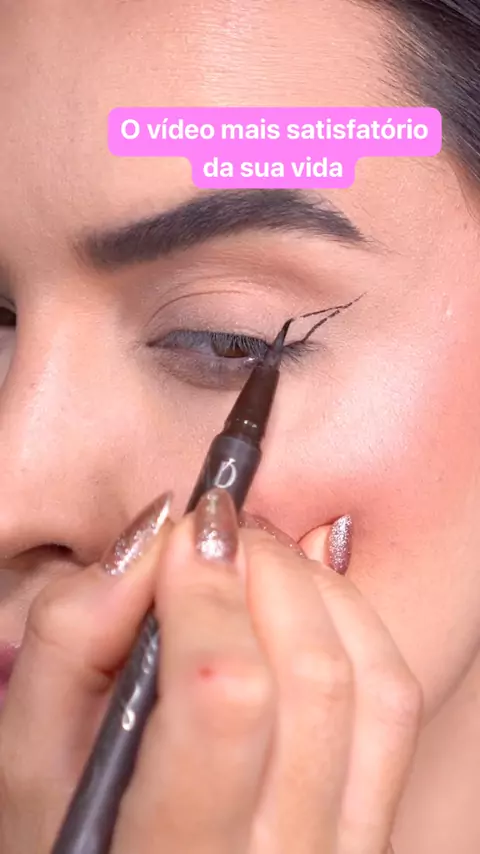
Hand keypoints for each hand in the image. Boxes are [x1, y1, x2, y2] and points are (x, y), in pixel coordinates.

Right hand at [0, 487, 420, 852]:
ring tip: (258, 559)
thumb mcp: (31, 756)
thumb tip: (156, 535)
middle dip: (269, 571)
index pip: (228, 694)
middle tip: (222, 532)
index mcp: (177, 850)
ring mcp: (344, 843)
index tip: (190, 531)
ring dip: (318, 588)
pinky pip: (395, 706)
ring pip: (372, 682)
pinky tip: (306, 594)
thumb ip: (71, 636)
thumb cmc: (76, 832)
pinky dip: (357, 623)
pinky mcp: (373, 819)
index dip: (211, 595)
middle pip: (312, 677)